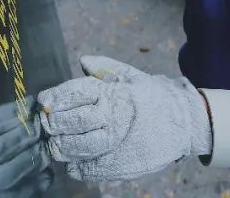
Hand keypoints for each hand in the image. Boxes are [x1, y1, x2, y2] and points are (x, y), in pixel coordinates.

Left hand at [37, 56, 213, 181]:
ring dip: (61, 147)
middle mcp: (113, 116)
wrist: (186, 124)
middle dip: (54, 124)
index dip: (56, 98)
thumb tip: (83, 61)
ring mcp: (117, 142)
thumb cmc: (155, 98)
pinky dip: (78, 168)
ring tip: (54, 145)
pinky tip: (71, 164)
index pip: (76, 92)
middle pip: (73, 121)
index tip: (43, 102)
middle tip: (45, 125)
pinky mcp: (123, 164)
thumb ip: (106, 68)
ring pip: (79, 147)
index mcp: (114, 92)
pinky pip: (92, 168)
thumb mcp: (133, 77)